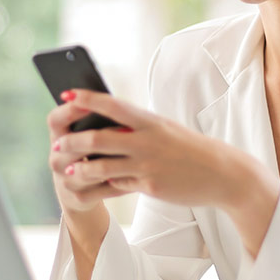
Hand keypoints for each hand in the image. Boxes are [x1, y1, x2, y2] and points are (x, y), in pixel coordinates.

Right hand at [47, 95, 128, 214]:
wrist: (83, 189)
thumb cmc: (91, 152)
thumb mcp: (87, 133)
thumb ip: (94, 119)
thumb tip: (112, 100)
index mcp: (58, 136)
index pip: (55, 119)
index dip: (70, 110)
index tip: (91, 103)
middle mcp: (56, 157)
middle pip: (69, 145)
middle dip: (93, 138)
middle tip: (122, 132)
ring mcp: (65, 179)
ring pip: (85, 170)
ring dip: (108, 163)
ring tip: (130, 155)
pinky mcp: (78, 197)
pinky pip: (100, 190)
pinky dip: (119, 183)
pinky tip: (135, 176)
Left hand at [49, 90, 279, 253]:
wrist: (223, 173)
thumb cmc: (190, 149)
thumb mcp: (165, 130)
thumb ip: (138, 128)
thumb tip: (108, 128)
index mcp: (150, 120)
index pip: (112, 105)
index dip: (87, 98)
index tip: (66, 94)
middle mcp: (147, 140)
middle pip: (99, 137)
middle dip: (73, 141)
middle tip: (57, 144)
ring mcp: (148, 163)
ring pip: (102, 164)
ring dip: (80, 167)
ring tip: (66, 169)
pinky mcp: (150, 185)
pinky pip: (118, 183)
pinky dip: (102, 183)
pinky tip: (90, 184)